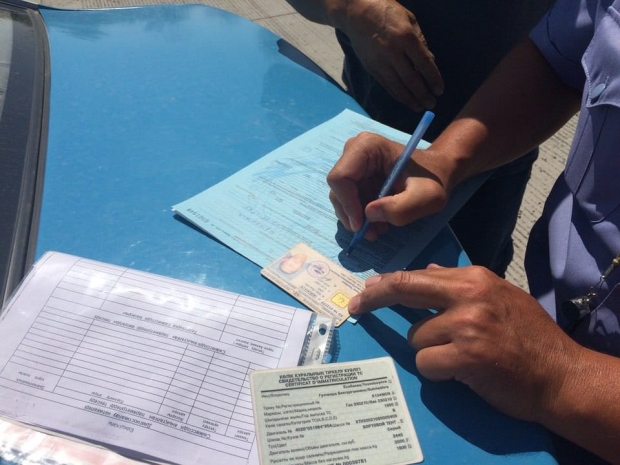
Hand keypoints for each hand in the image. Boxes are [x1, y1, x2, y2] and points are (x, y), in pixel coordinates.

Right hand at [327, 132, 449, 239]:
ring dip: (357, 219)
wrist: (438, 173)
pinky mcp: (356, 178)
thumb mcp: (427, 197)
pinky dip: (361, 217)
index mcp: (366, 147)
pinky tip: (379, 224)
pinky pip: (349, 201)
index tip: (362, 225)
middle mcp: (353, 152)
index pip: (340, 178)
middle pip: (338, 190)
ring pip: (341, 199)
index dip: (347, 204)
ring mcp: (353, 165)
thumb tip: (368, 214)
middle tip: (373, 233)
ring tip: (379, 230)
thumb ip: (401, 208)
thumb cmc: (434, 180)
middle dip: (353, 215)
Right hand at [341, 0, 443, 110]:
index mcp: (406, 37)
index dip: (433, 79)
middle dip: (423, 94)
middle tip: (432, 104)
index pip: (423, 64)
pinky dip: (397, 94)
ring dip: (410, 99)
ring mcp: (380, 61)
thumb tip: (430, 61)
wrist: (356, 12)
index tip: (440, 90)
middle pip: (411, 79)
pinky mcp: (371, 67)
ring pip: (397, 86)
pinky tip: (405, 100)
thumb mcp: (409, 19)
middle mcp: (393, 52)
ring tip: (420, 107)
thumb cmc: (387, 12)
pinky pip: (386, 84)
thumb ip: (420, 41)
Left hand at [347, 265, 579, 422]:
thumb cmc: (529, 337)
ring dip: (431, 351)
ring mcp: (467, 324)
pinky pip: (426, 363)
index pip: (417, 276)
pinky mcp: (467, 355)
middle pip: (405, 289)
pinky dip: (437, 371)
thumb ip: (460, 283)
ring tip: (461, 357)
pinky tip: (462, 373)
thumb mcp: (500, 297)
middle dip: (375, 298)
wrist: (561, 374)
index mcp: (475, 278)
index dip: (387, 284)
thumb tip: (424, 271)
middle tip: (356, 306)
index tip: (367, 290)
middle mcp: (468, 295)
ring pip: (416, 337)